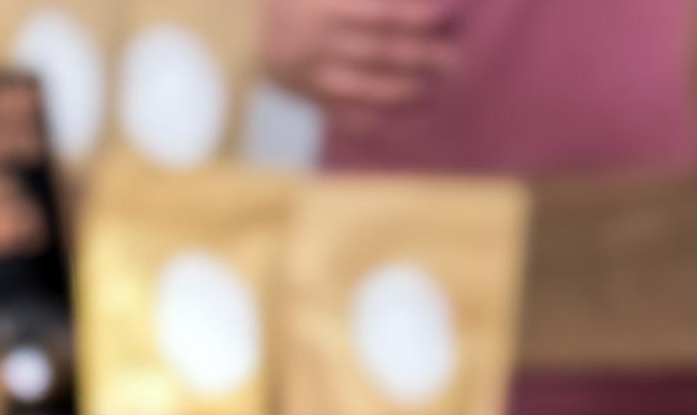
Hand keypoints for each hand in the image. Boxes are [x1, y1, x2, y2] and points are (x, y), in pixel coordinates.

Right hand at [263, 0, 462, 112]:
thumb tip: (404, 7)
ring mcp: (312, 75)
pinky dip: (364, 121)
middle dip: (420, 58)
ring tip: (430, 90)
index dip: (413, 18)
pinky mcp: (306, 96)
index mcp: (326, 8)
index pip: (379, 15)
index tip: (442, 19)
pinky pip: (337, 114)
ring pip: (362, 88)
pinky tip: (390, 122)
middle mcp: (321, 44)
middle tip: (453, 62)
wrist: (242, 29)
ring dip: (400, 91)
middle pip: (379, 53)